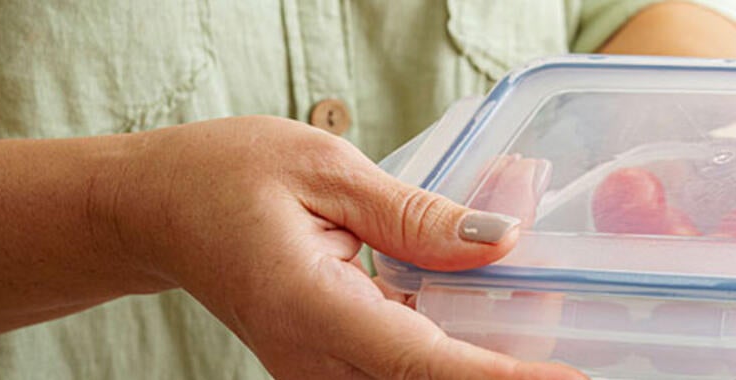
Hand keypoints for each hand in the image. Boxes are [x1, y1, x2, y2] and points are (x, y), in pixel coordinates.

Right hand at [92, 116, 583, 378]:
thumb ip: (417, 215)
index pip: (424, 365)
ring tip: (549, 329)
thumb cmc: (222, 177)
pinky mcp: (334, 370)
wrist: (154, 212)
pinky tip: (506, 323)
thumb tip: (502, 243)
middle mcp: (316, 363)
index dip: (501, 379)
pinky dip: (460, 354)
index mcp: (312, 310)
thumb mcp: (324, 168)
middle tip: (581, 355)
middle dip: (508, 370)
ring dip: (487, 362)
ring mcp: (322, 376)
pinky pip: (409, 371)